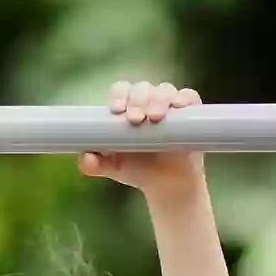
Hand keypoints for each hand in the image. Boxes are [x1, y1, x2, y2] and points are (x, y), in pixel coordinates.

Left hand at [79, 80, 205, 203]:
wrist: (166, 187)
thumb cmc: (137, 170)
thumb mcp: (113, 168)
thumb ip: (94, 164)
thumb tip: (85, 156)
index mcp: (128, 108)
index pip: (121, 90)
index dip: (118, 95)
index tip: (116, 111)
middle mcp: (148, 102)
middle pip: (142, 88)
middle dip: (136, 100)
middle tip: (133, 120)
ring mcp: (170, 106)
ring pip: (164, 90)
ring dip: (158, 99)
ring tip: (153, 118)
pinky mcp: (191, 113)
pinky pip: (188, 97)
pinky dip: (184, 98)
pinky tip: (178, 107)